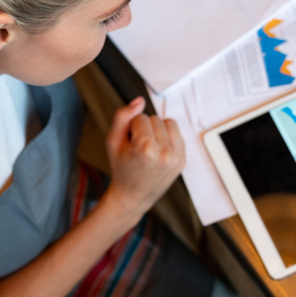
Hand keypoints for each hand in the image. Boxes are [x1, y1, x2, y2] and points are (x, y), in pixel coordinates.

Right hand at [104, 96, 185, 218]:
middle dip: (145, 129)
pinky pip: (176, 133)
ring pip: (168, 122)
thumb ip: (122, 117)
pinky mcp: (182, 160)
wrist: (133, 195)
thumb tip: (140, 101)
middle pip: (155, 119)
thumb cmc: (121, 168)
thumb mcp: (113, 141)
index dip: (131, 128)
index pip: (140, 118)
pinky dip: (167, 137)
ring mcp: (176, 158)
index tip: (130, 144)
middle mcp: (164, 154)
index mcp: (146, 149)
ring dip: (157, 130)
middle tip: (138, 148)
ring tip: (149, 147)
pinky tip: (158, 150)